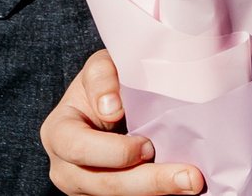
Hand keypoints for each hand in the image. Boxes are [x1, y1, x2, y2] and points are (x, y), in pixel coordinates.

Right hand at [41, 49, 204, 194]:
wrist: (106, 102)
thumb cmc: (106, 81)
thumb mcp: (101, 67)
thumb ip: (103, 76)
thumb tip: (112, 106)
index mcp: (59, 131)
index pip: (78, 146)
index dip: (112, 150)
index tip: (147, 145)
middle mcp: (65, 166)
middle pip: (103, 182)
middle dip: (147, 180)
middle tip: (189, 176)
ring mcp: (81, 186)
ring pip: (117, 195)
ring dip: (157, 190)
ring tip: (192, 183)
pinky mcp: (99, 194)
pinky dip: (156, 193)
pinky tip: (181, 186)